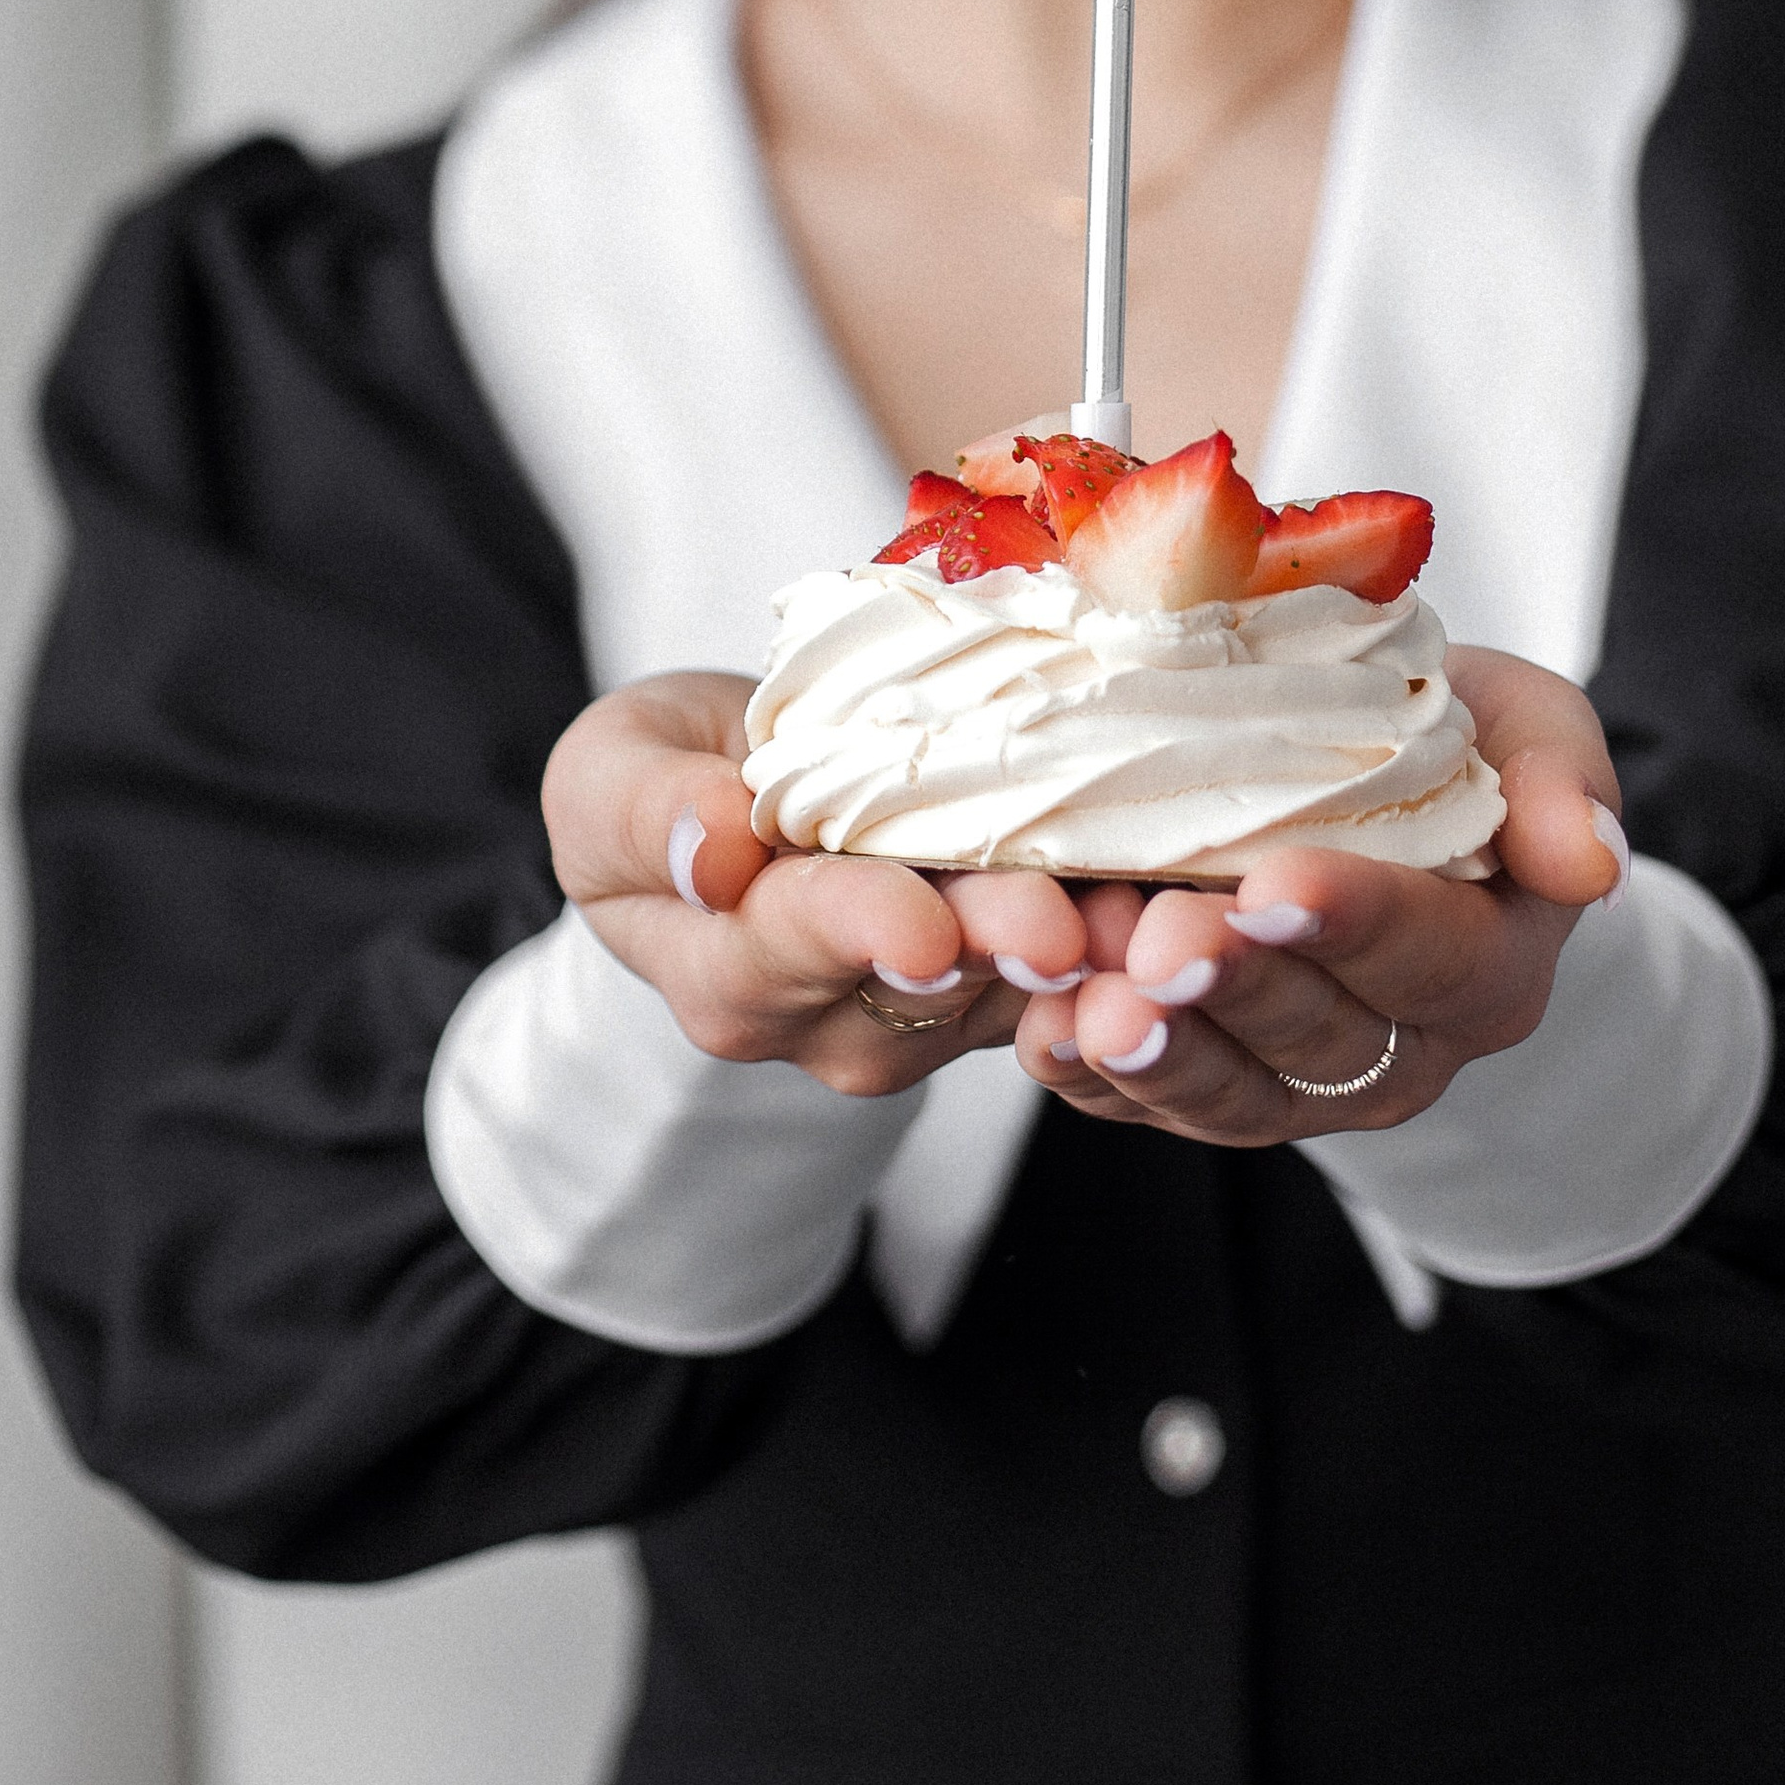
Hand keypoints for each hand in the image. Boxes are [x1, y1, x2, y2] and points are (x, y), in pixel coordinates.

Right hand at [541, 671, 1106, 1094]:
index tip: (920, 927)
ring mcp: (928, 1007)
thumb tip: (710, 844)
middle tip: (1059, 928)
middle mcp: (828, 1014)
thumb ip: (643, 810)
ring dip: (1084, 953)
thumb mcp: (607, 771)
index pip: (789, 950)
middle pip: (921, 988)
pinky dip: (1121, 931)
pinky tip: (1177, 896)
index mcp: (721, 968)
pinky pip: (1069, 967)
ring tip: (1141, 916)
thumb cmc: (659, 781)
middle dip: (993, 947)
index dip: (858, 931)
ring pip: (1010, 985)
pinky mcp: (1006, 979)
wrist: (728, 808)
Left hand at [1007, 647, 1622, 1142]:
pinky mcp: (1212, 1088)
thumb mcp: (1528, 726)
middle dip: (1234, 992)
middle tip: (1160, 942)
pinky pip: (1151, 1106)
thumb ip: (1560, 779)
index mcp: (1490, 963)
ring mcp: (1302, 1083)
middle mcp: (1403, 1048)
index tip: (1272, 883)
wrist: (1370, 778)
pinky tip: (1042, 1032)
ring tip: (1091, 1008)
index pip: (1429, 955)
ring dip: (1158, 1057)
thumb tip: (1592, 859)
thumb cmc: (1452, 741)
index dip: (1352, 921)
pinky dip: (1092, 1081)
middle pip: (1320, 1037)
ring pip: (1232, 1096)